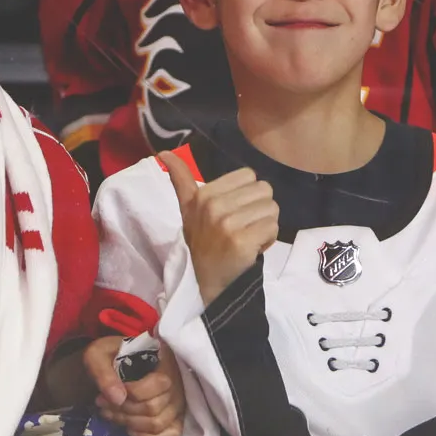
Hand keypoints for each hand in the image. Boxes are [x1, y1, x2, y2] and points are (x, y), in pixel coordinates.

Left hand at [81, 335, 184, 435]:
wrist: (119, 358)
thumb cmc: (111, 355)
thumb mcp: (98, 355)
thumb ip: (103, 372)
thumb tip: (117, 398)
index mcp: (165, 359)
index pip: (156, 384)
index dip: (128, 394)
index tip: (104, 395)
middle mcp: (179, 382)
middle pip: (153, 408)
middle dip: (123, 411)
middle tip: (103, 406)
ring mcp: (180, 401)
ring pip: (158, 423)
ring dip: (130, 424)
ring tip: (112, 415)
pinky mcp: (177, 416)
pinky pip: (171, 434)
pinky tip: (130, 429)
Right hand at [162, 159, 278, 303]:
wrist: (209, 283)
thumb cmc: (203, 242)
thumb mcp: (188, 208)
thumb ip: (181, 179)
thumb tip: (163, 152)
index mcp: (203, 194)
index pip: (249, 176)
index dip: (247, 195)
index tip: (233, 214)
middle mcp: (213, 206)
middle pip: (264, 190)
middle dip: (259, 210)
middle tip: (242, 228)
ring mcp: (227, 224)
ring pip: (271, 208)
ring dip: (265, 225)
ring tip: (248, 238)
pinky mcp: (241, 241)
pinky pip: (272, 227)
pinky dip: (268, 239)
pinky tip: (253, 248)